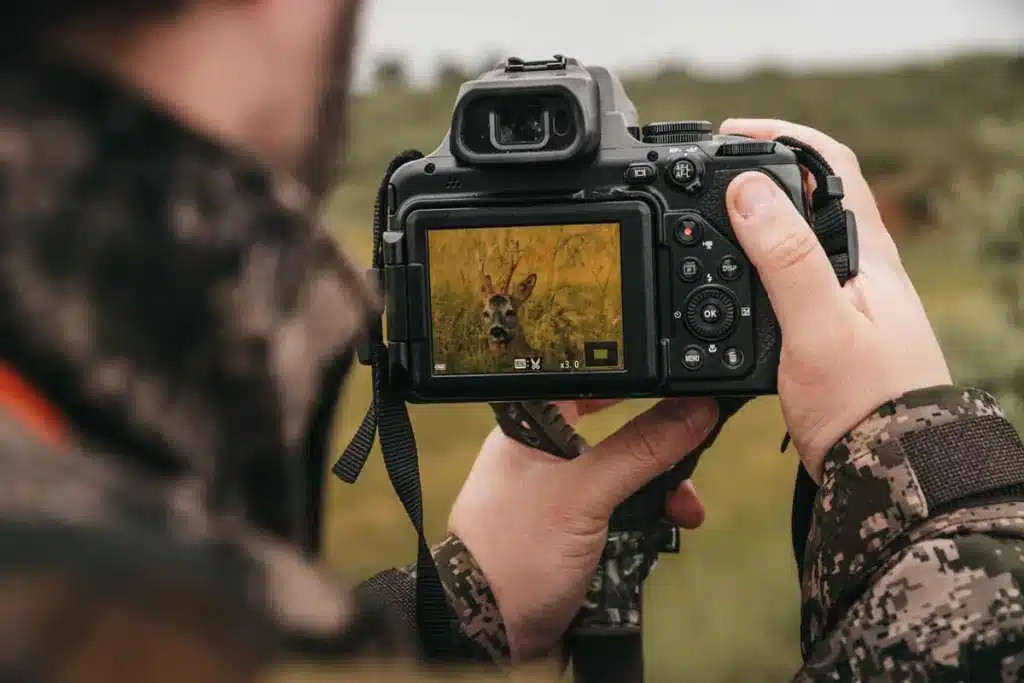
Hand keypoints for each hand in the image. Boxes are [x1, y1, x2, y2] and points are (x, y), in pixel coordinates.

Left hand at [448, 397, 717, 661]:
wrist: (488, 632)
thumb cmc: (512, 555)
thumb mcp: (584, 493)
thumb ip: (641, 449)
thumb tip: (693, 408)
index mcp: (530, 430)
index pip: (584, 384)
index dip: (628, 381)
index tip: (671, 383)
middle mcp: (544, 458)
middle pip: (616, 434)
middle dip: (660, 451)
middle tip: (691, 455)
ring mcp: (560, 498)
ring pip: (625, 478)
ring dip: (661, 491)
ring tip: (684, 510)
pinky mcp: (575, 535)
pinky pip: (623, 515)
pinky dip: (649, 521)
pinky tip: (668, 530)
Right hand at [720, 118, 951, 481]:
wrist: (887, 472)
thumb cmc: (866, 404)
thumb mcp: (818, 325)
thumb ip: (785, 257)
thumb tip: (748, 191)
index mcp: (865, 253)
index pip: (828, 163)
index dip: (778, 137)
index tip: (726, 135)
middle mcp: (858, 267)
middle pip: (806, 195)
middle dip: (754, 174)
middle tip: (703, 176)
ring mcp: (842, 298)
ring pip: (790, 239)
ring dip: (749, 221)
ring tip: (702, 223)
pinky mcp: (824, 330)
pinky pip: (783, 280)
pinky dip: (748, 267)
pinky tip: (725, 285)